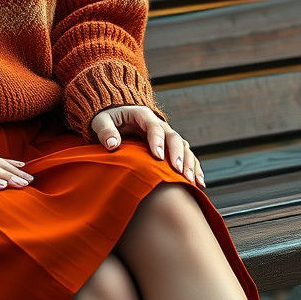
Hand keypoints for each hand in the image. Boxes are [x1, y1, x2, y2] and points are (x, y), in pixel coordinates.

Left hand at [90, 104, 205, 188]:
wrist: (115, 117)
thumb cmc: (106, 119)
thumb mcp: (100, 121)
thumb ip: (105, 131)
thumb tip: (112, 144)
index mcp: (143, 116)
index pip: (154, 127)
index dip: (157, 141)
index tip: (157, 157)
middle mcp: (159, 124)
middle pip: (173, 137)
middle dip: (178, 154)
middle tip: (179, 171)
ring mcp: (166, 135)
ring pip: (183, 147)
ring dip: (189, 163)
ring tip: (191, 180)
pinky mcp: (169, 147)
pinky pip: (186, 155)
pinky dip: (194, 168)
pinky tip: (200, 183)